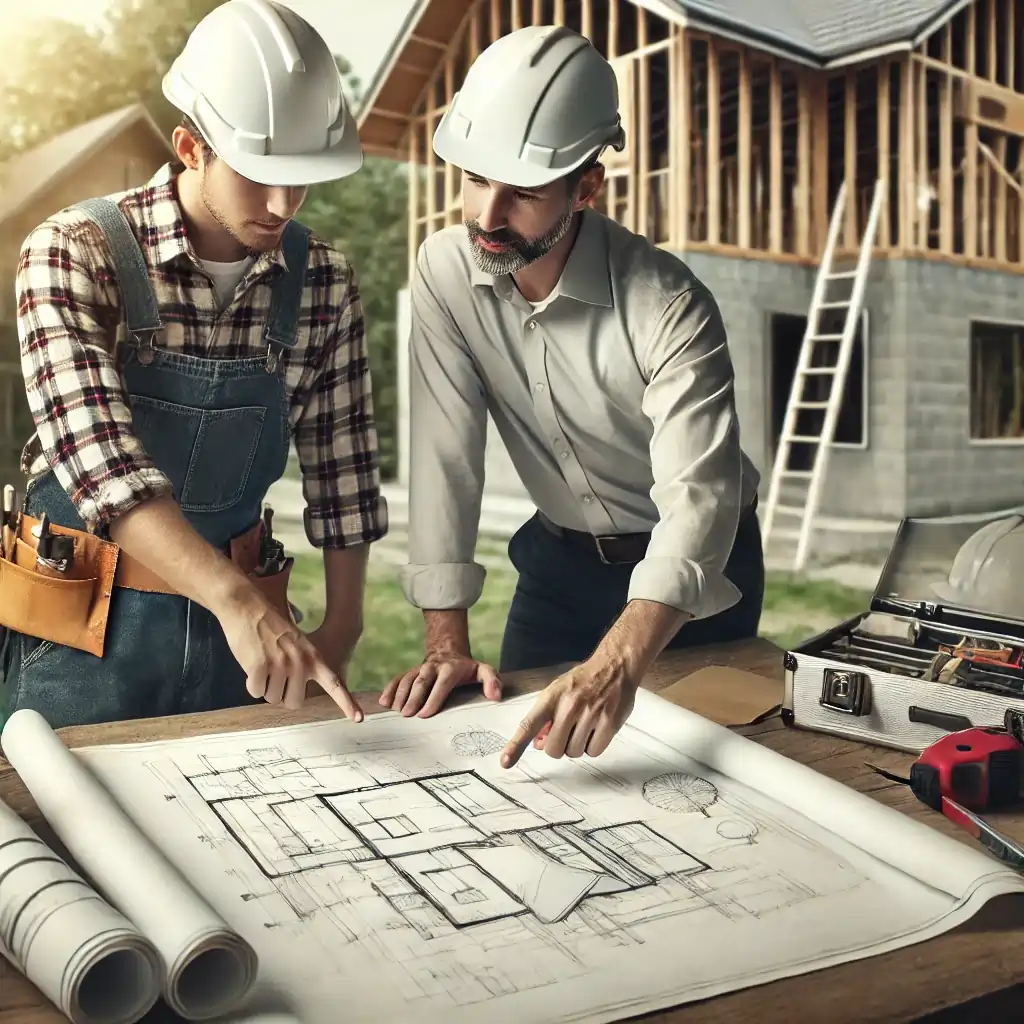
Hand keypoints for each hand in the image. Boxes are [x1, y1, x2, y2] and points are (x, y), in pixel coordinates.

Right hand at [214, 583, 362, 720]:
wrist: (248, 605)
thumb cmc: (270, 626)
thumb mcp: (297, 641)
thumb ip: (304, 664)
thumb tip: (299, 691)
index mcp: (313, 657)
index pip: (334, 684)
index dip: (346, 703)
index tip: (358, 718)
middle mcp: (300, 663)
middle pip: (294, 703)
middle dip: (282, 694)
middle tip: (274, 674)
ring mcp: (280, 665)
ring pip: (272, 698)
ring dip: (264, 686)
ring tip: (262, 662)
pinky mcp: (260, 666)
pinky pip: (255, 691)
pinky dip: (251, 682)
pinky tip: (251, 662)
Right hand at [379, 653, 501, 717]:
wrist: (448, 651)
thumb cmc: (466, 668)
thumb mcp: (483, 671)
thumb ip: (491, 681)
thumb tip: (495, 696)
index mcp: (451, 669)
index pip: (441, 684)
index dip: (433, 698)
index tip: (425, 714)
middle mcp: (432, 667)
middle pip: (421, 681)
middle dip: (413, 698)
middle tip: (407, 715)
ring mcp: (419, 669)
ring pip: (407, 679)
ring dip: (400, 695)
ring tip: (396, 711)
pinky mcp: (410, 671)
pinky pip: (398, 678)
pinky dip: (390, 689)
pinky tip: (384, 702)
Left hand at [500, 654, 637, 768]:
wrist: (615, 666)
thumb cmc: (583, 681)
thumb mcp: (558, 691)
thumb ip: (545, 716)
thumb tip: (537, 744)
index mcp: (552, 697)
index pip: (529, 724)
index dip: (516, 745)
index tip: (505, 762)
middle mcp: (569, 705)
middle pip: (554, 749)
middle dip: (558, 746)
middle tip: (566, 733)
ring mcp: (590, 714)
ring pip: (574, 752)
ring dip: (577, 745)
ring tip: (584, 725)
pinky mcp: (609, 722)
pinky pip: (593, 751)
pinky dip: (593, 746)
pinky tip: (596, 729)